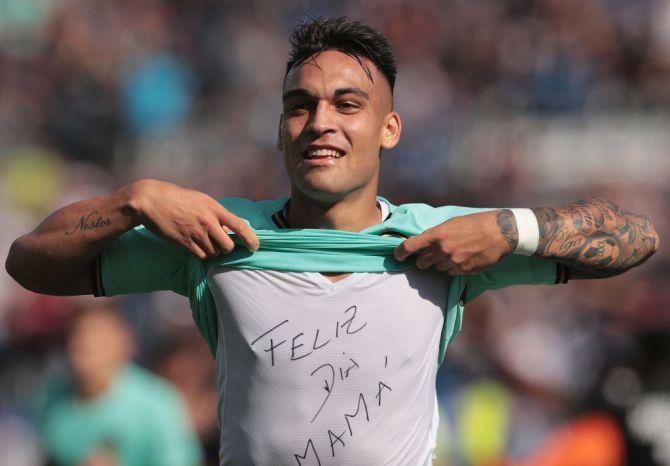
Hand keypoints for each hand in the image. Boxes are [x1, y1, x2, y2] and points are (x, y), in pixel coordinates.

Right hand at [126, 179, 259, 259]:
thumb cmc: (179, 199)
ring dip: (212, 251)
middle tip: (220, 243)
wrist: (153, 200)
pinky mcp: (184, 242)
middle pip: (228, 246)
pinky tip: (196, 246)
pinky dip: (202, 254)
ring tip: (204, 241)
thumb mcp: (202, 200)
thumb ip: (217, 214)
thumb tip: (231, 228)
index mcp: (214, 208)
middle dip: (226, 248)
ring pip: (214, 253)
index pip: (239, 226)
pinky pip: (201, 256)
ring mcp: (196, 233)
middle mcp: (208, 221)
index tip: (255, 247)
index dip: (250, 239)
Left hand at [393, 210, 514, 274]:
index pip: (410, 246)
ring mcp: (453, 262)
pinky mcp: (463, 271)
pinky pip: (451, 274)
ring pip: (437, 269)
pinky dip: (454, 269)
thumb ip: (436, 234)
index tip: (397, 256)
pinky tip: (464, 258)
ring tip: (455, 253)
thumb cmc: (475, 223)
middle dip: (424, 260)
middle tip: (432, 255)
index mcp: (436, 235)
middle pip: (422, 263)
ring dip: (441, 264)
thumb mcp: (451, 223)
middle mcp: (442, 250)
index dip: (400, 253)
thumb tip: (423, 243)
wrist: (500, 232)